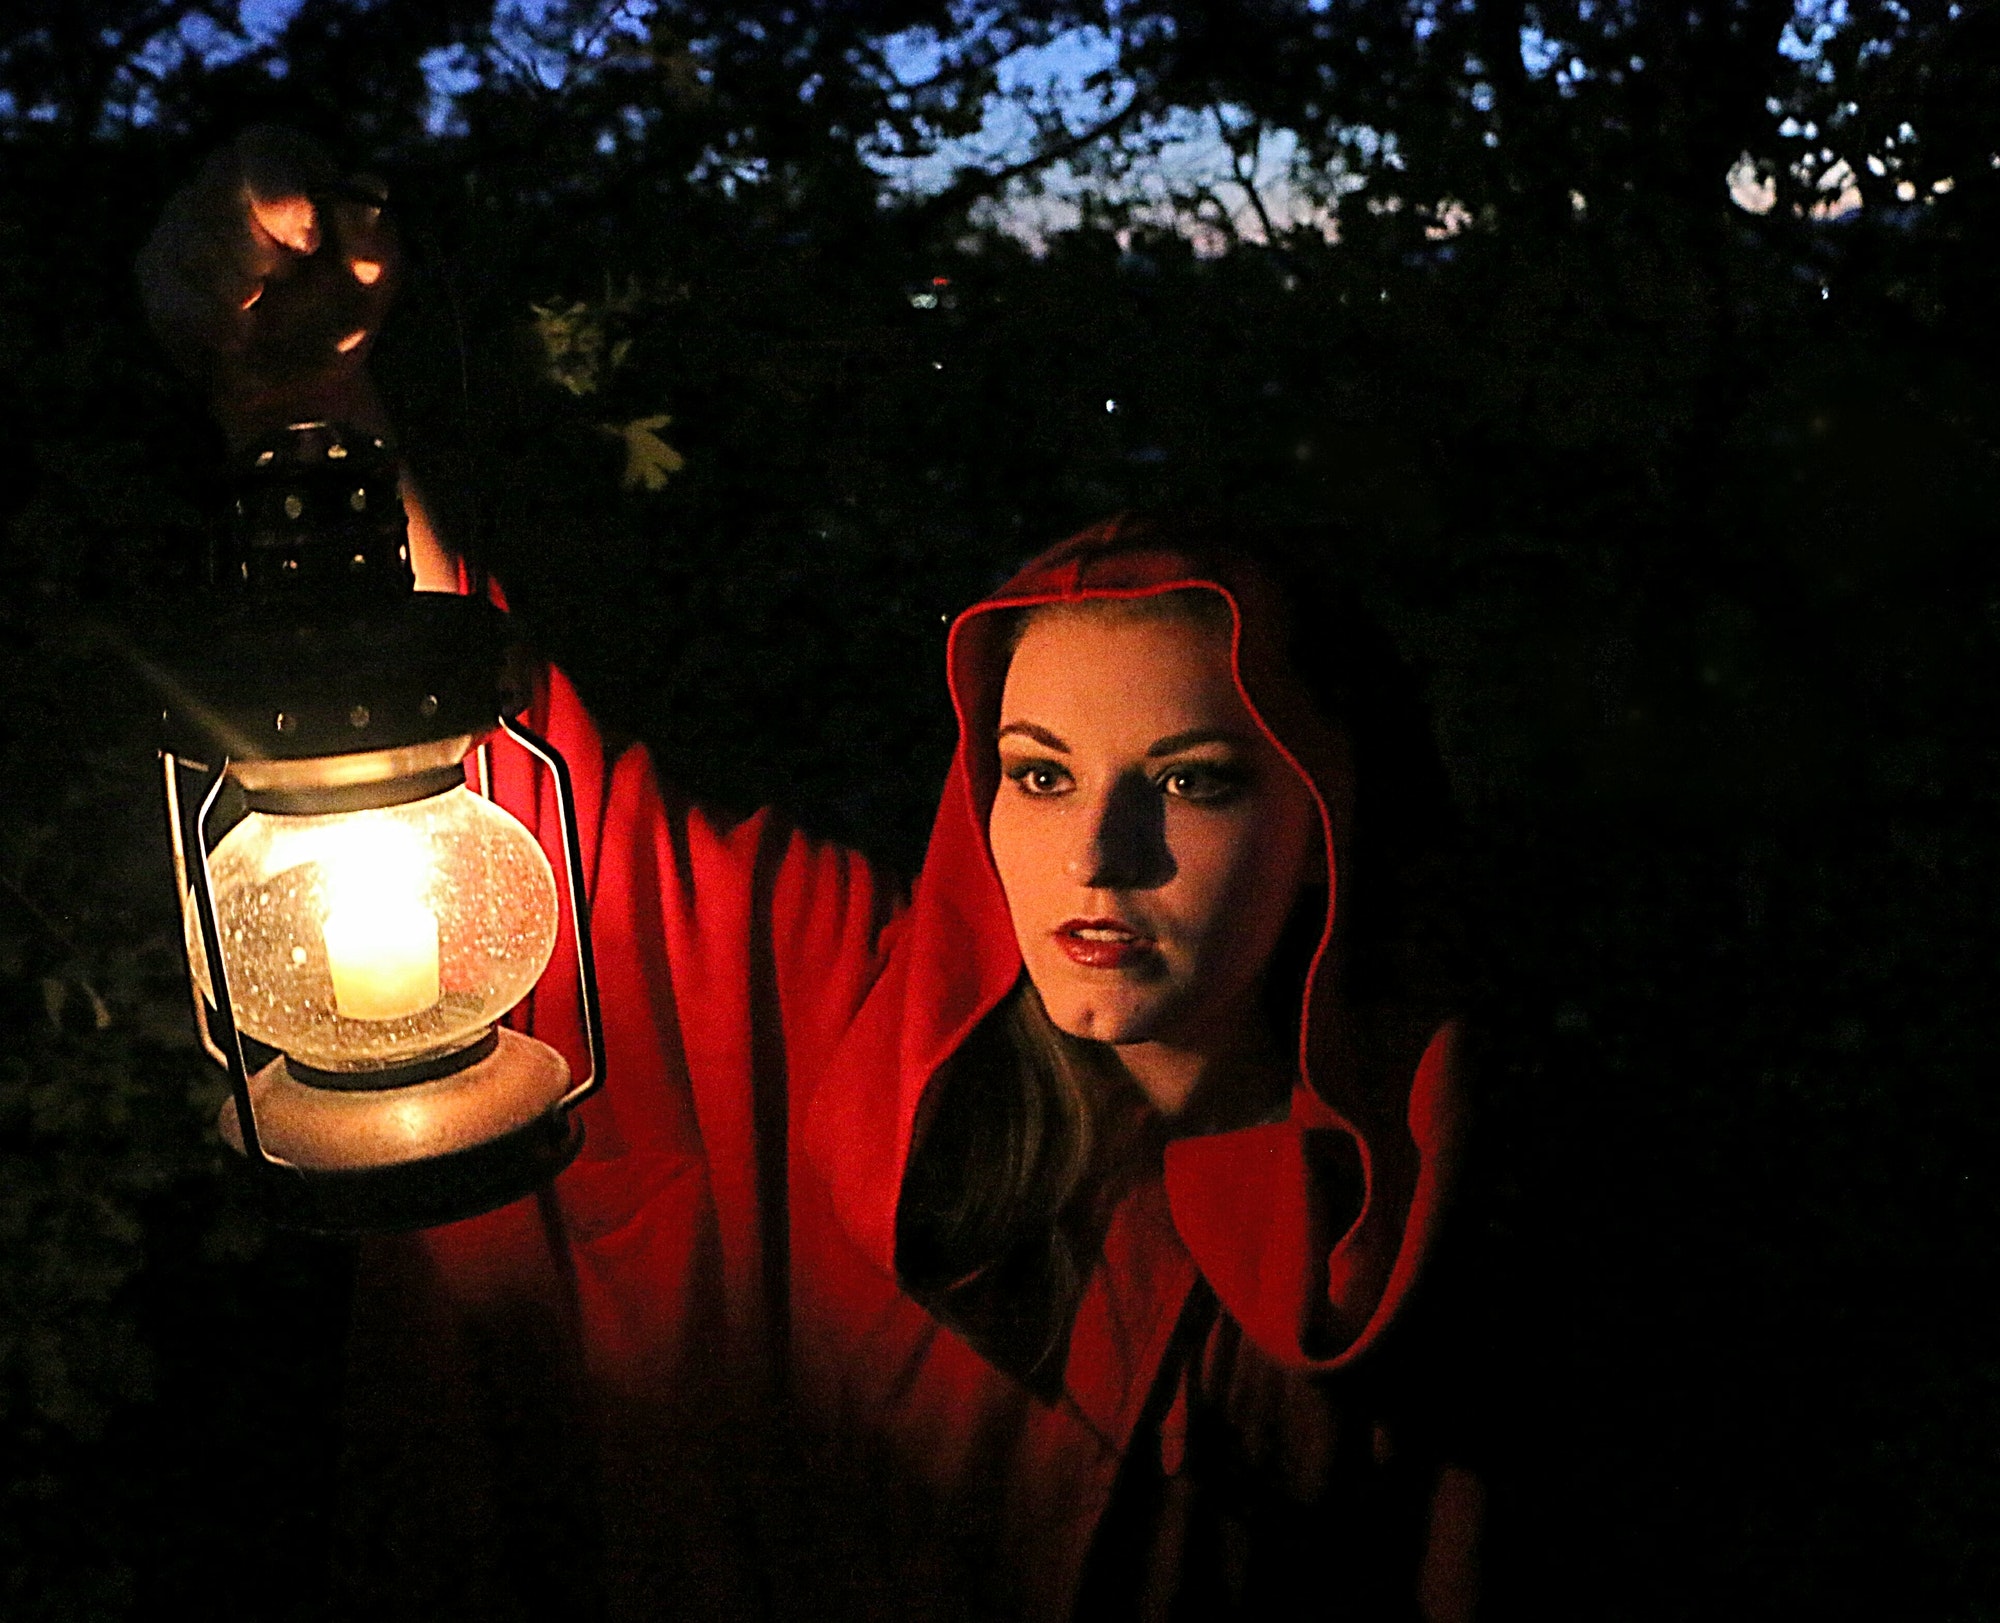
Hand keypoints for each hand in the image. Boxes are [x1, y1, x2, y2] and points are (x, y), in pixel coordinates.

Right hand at [137, 125, 400, 448]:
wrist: (301, 380)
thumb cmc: (343, 314)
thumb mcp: (373, 282)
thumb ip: (373, 239)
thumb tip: (369, 191)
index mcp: (284, 172)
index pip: (264, 147)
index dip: (280, 189)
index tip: (306, 242)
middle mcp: (225, 185)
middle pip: (221, 195)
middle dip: (261, 254)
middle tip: (284, 281)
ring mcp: (182, 222)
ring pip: (196, 249)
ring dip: (241, 295)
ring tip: (263, 311)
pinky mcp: (156, 269)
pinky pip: (176, 296)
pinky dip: (217, 325)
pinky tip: (238, 336)